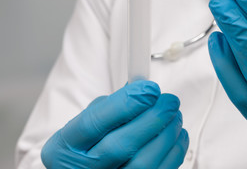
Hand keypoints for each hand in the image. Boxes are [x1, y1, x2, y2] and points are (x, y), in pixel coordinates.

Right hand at [41, 80, 188, 167]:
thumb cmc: (86, 144)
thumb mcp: (84, 123)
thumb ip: (109, 107)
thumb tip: (142, 91)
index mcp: (65, 147)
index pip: (94, 123)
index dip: (125, 104)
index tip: (149, 89)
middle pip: (121, 146)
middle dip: (152, 119)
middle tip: (170, 101)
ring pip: (143, 163)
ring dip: (167, 135)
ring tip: (175, 115)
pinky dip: (174, 152)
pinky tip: (177, 134)